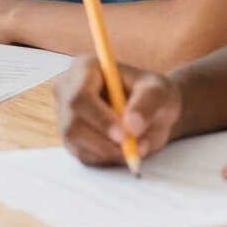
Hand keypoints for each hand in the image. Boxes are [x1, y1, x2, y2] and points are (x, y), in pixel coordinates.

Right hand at [55, 54, 181, 165]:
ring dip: (109, 151)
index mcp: (86, 68)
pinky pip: (84, 156)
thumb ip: (147, 104)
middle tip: (133, 147)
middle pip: (72, 123)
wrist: (153, 112)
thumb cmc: (153, 94)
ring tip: (138, 145)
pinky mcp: (72, 139)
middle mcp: (69, 90)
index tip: (123, 134)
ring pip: (77, 143)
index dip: (99, 118)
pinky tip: (125, 149)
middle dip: (103, 140)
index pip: (80, 96)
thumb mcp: (159, 93)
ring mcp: (67, 115)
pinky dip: (107, 158)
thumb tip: (131, 125)